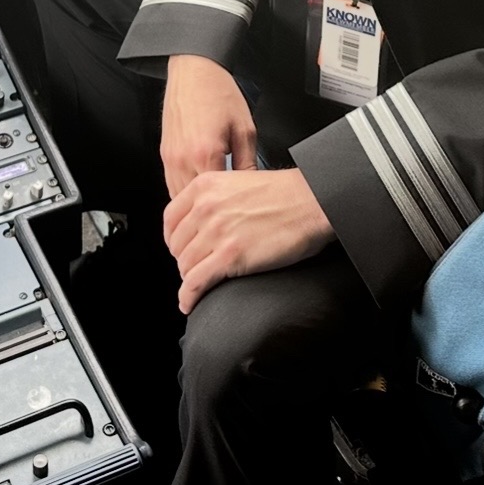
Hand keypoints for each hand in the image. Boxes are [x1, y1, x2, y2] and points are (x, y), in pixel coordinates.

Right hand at [160, 54, 256, 198]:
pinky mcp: (164, 154)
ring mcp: (170, 158)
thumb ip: (247, 162)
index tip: (239, 209)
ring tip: (212, 207)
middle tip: (226, 213)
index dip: (229, 207)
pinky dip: (184, 192)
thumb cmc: (219, 93)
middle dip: (209, 211)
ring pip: (178, 198)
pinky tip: (199, 191)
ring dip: (193, 205)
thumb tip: (249, 185)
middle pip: (194, 203)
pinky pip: (171, 184)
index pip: (215, 199)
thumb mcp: (245, 128)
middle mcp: (183, 159)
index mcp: (205, 153)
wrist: (195, 70)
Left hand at [164, 167, 335, 312]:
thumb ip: (216, 199)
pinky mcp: (230, 256)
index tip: (181, 249)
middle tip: (197, 268)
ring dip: (190, 279)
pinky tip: (189, 303)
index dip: (174, 239)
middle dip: (185, 260)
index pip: (171, 219)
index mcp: (206, 185)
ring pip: (185, 265)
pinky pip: (195, 283)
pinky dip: (188, 297)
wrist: (312, 200)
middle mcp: (206, 207)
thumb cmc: (286, 193)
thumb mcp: (239, 181)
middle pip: (177, 245)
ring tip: (198, 286)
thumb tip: (201, 223)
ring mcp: (217, 232)